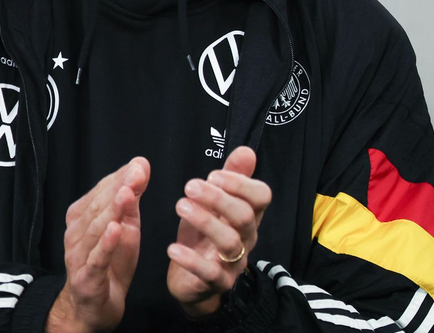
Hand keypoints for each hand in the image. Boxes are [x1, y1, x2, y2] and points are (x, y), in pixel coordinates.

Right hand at [46, 157, 149, 332]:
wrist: (97, 304)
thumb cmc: (112, 261)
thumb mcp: (127, 225)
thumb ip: (132, 198)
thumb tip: (140, 165)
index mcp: (83, 217)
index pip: (102, 191)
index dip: (121, 177)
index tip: (140, 165)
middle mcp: (76, 233)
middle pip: (98, 207)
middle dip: (118, 188)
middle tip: (137, 173)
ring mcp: (78, 256)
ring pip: (96, 229)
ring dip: (111, 210)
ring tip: (127, 194)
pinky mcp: (86, 277)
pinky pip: (96, 259)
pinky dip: (106, 244)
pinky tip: (116, 230)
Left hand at [167, 146, 271, 317]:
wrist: (194, 282)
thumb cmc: (204, 237)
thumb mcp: (215, 205)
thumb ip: (230, 178)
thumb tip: (247, 151)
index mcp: (248, 216)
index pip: (261, 197)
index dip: (241, 184)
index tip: (213, 175)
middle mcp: (246, 238)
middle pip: (245, 216)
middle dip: (219, 198)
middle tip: (190, 186)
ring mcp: (234, 262)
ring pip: (229, 242)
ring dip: (205, 221)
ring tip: (180, 206)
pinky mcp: (216, 283)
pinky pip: (209, 273)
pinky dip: (191, 260)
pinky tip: (172, 248)